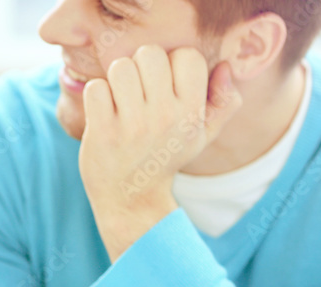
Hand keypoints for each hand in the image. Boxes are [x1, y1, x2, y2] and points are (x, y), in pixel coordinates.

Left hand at [78, 46, 242, 259]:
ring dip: (115, 80)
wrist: (131, 198)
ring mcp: (133, 125)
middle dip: (140, 67)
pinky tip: (103, 112)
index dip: (172, 63)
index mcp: (191, 112)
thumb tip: (223, 67)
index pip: (187, 55)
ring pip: (120, 67)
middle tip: (137, 91)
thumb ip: (224, 102)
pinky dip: (96, 96)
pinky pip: (96, 88)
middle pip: (150, 54)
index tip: (164, 85)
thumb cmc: (165, 158)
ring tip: (119, 100)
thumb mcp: (202, 135)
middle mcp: (165, 117)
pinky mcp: (103, 131)